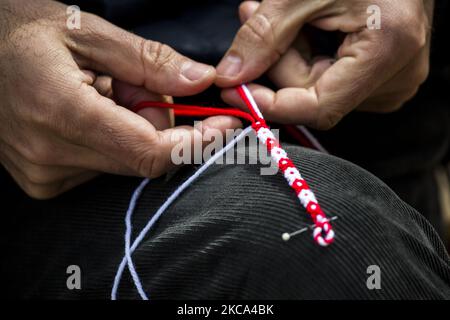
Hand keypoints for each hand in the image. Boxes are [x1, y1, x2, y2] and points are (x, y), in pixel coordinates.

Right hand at [0, 0, 240, 198]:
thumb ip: (151, 61)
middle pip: (144, 157)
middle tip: (134, 83)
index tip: (223, 125)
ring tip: (100, 92)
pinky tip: (87, 112)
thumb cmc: (22, 31)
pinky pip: (103, 166)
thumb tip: (200, 82)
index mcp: (61, 110)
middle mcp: (49, 154)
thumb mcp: (90, 32)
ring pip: (125, 162)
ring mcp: (43, 173)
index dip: (195, 142)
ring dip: (132, 129)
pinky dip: (110, 140)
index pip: (149, 151)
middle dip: (158, 123)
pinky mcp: (42, 181)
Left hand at [219, 0, 432, 128]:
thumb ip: (264, 35)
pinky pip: (333, 81)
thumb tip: (230, 76)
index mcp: (388, 50)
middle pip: (314, 96)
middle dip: (278, 61)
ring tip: (287, 14)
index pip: (319, 108)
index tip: (234, 89)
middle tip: (254, 15)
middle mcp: (397, 77)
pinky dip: (310, 57)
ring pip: (319, 89)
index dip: (270, 103)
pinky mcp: (384, 76)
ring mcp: (393, 80)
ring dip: (292, 55)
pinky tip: (308, 26)